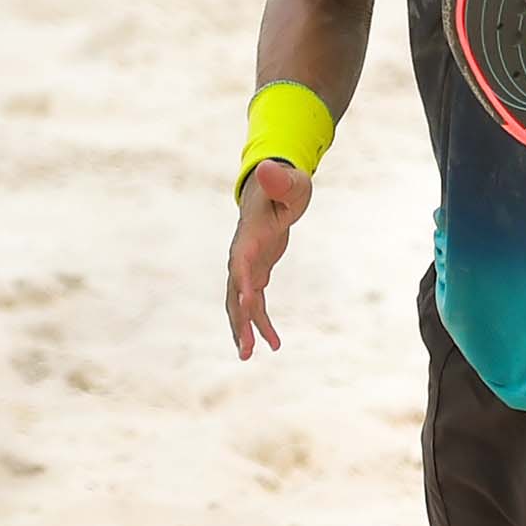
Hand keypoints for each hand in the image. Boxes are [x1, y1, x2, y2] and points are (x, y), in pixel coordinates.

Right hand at [225, 162, 309, 357]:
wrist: (273, 192)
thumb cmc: (285, 188)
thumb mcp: (290, 185)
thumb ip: (280, 182)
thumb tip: (267, 168)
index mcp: (249, 238)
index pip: (241, 264)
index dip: (243, 284)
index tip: (250, 305)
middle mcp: (241, 257)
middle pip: (235, 293)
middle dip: (239, 321)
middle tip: (246, 350)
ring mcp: (246, 268)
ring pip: (239, 305)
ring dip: (244, 330)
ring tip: (249, 357)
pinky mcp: (255, 274)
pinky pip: (255, 305)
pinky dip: (261, 324)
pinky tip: (274, 345)